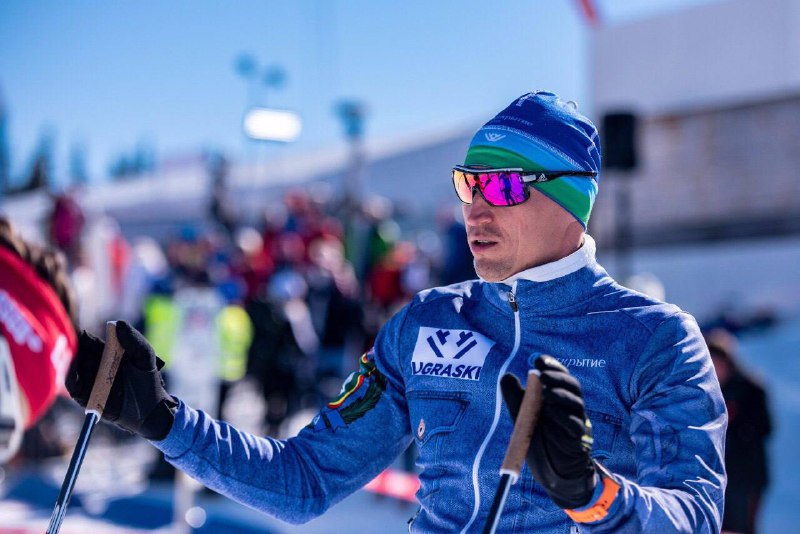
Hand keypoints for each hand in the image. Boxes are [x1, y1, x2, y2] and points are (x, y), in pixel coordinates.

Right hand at [66, 321, 176, 439]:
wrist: (150, 408)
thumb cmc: (147, 378)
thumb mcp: (144, 356)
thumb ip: (134, 339)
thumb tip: (116, 323)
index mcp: (105, 351)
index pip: (86, 340)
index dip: (79, 335)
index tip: (76, 331)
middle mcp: (93, 364)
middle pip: (74, 354)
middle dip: (70, 349)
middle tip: (67, 344)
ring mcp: (89, 380)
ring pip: (71, 369)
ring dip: (69, 363)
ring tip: (71, 358)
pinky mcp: (87, 397)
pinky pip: (74, 388)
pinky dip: (72, 380)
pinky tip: (75, 375)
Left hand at [501, 355, 595, 508]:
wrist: (550, 470)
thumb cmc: (538, 438)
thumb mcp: (522, 416)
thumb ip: (515, 397)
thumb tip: (507, 376)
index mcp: (558, 397)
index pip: (560, 376)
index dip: (552, 366)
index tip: (539, 360)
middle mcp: (570, 407)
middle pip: (572, 386)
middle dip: (558, 378)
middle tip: (542, 376)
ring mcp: (577, 422)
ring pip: (576, 404)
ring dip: (561, 396)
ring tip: (546, 393)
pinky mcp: (578, 440)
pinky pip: (575, 426)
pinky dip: (564, 418)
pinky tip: (552, 413)